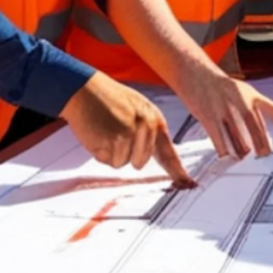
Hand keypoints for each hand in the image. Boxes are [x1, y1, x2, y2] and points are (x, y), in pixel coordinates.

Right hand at [59, 72, 195, 186]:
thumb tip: (153, 152)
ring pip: (122, 163)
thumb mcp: (138, 108)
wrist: (84, 89)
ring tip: (105, 129)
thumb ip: (148, 129)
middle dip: (126, 152)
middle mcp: (146, 129)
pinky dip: (100, 152)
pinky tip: (97, 133)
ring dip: (111, 152)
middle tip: (114, 131)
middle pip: (141, 161)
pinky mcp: (112, 142)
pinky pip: (108, 161)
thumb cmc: (109, 99)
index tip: (188, 184)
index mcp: (155, 120)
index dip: (177, 171)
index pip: (168, 152)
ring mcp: (130, 136)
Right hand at [171, 64, 272, 157]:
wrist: (195, 73)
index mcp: (253, 96)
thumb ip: (254, 110)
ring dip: (241, 153)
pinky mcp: (209, 118)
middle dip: (262, 148)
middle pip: (259, 133)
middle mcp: (242, 103)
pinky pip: (221, 143)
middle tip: (263, 156)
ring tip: (242, 156)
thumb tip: (262, 137)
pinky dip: (225, 152)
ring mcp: (226, 111)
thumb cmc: (220, 87)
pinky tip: (226, 155)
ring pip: (240, 142)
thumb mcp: (242, 92)